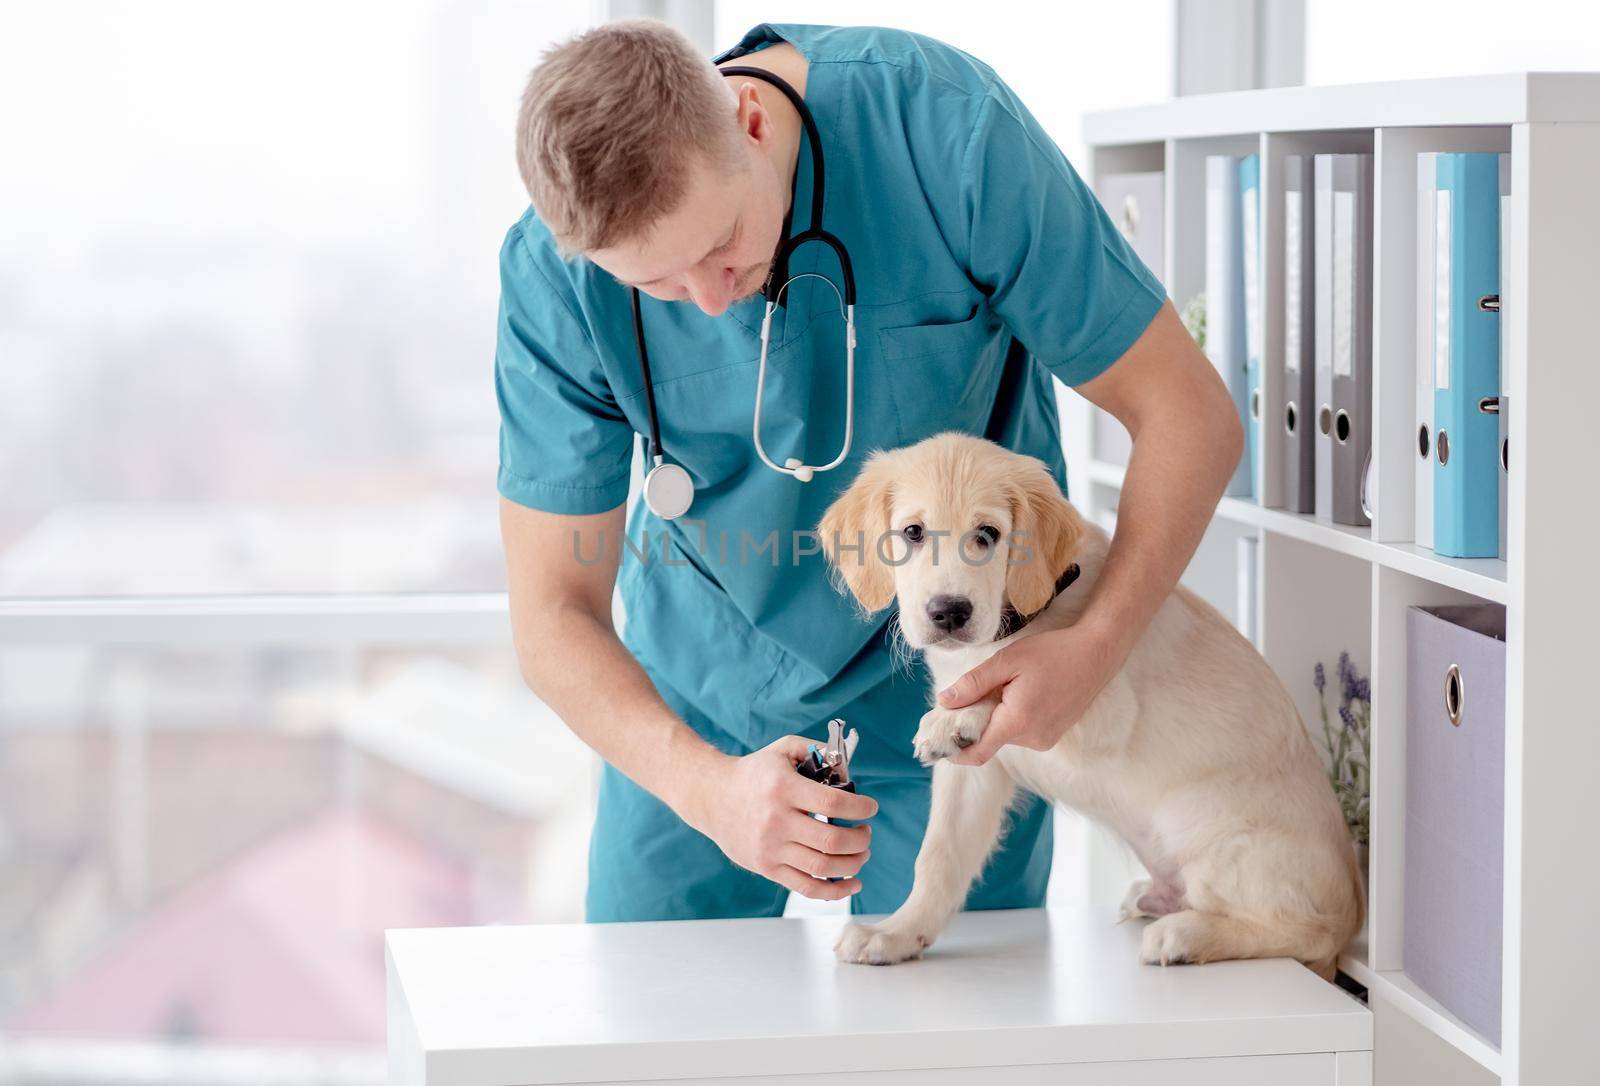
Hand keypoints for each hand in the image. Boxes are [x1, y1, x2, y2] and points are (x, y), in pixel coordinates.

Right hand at [679, 736, 877, 900]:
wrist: (712, 797)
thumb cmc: (754, 772)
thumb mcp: (783, 749)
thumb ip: (816, 750)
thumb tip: (848, 770)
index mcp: (784, 788)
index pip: (833, 802)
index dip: (860, 807)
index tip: (870, 807)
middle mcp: (776, 820)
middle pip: (832, 840)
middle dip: (860, 839)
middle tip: (866, 833)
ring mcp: (770, 848)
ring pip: (822, 867)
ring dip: (853, 864)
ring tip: (862, 854)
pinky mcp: (766, 868)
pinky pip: (806, 887)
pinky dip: (834, 891)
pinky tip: (852, 883)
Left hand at [935, 622, 1121, 766]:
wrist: (1096, 654)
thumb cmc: (1052, 653)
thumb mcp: (1007, 661)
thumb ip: (973, 684)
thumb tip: (944, 701)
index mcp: (1018, 721)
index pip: (976, 752)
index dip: (954, 749)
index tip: (938, 737)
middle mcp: (1032, 739)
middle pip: (988, 740)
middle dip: (975, 720)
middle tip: (973, 691)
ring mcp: (1044, 740)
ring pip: (1004, 735)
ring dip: (995, 716)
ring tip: (1007, 686)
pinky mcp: (1051, 736)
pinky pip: (1020, 732)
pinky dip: (1011, 717)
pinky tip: (1021, 693)